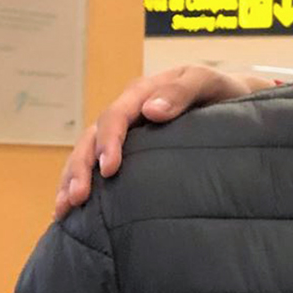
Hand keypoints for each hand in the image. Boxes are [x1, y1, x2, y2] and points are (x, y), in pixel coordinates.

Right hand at [53, 65, 265, 217]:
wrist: (230, 97)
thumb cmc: (220, 90)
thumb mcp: (205, 82)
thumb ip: (181, 92)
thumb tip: (151, 111)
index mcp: (142, 93)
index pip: (115, 116)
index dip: (109, 142)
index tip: (109, 170)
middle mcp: (126, 112)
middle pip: (91, 138)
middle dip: (80, 168)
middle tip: (76, 198)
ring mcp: (124, 132)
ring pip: (86, 153)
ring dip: (72, 179)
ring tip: (63, 209)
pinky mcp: (127, 149)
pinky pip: (96, 164)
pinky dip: (80, 183)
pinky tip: (70, 209)